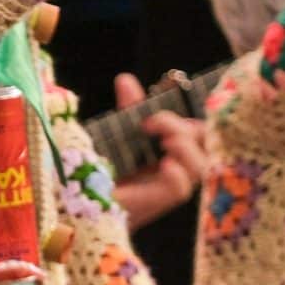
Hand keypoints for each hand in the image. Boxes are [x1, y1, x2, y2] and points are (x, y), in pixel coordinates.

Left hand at [110, 74, 207, 229]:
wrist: (78, 197)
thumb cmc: (100, 167)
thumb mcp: (118, 132)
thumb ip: (128, 110)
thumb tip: (126, 79)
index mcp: (173, 152)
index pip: (201, 135)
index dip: (192, 122)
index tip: (158, 115)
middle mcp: (176, 171)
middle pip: (206, 148)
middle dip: (187, 129)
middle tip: (154, 123)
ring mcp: (167, 189)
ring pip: (200, 168)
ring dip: (186, 147)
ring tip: (164, 140)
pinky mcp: (154, 204)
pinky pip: (180, 190)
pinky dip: (177, 174)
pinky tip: (164, 164)